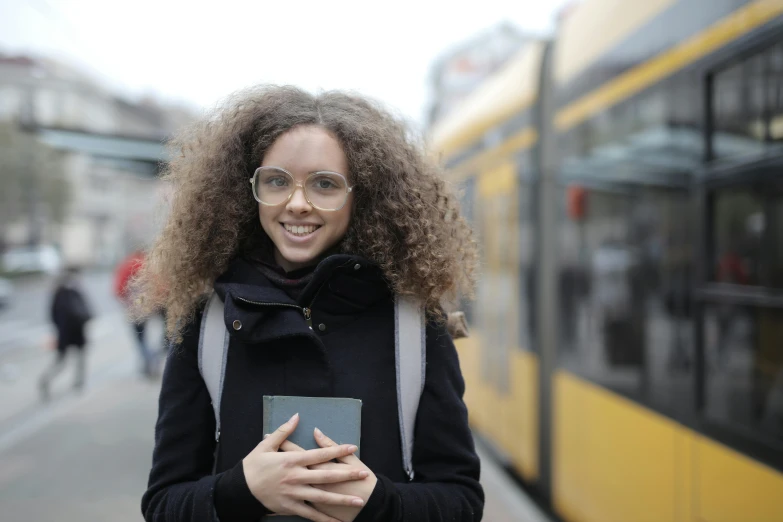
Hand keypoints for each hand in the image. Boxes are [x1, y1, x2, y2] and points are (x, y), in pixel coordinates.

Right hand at [242, 413, 368, 521]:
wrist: (240, 490)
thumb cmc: (253, 466)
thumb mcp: (266, 445)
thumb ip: (284, 431)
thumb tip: (297, 416)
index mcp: (292, 460)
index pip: (320, 454)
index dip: (337, 450)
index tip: (352, 447)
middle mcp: (296, 477)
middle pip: (326, 476)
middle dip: (347, 475)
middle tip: (364, 474)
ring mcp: (294, 494)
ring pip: (322, 497)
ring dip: (341, 499)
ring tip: (358, 501)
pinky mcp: (291, 507)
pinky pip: (311, 514)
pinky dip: (324, 519)